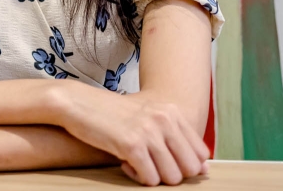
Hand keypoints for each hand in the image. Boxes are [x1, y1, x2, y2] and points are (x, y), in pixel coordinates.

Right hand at [54, 83, 209, 185]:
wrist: (78, 103)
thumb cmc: (112, 113)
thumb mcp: (148, 118)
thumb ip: (175, 138)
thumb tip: (204, 169)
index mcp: (172, 112)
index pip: (200, 154)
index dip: (185, 166)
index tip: (164, 162)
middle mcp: (165, 119)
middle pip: (190, 169)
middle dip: (171, 175)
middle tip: (150, 165)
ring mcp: (149, 131)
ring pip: (171, 178)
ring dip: (153, 177)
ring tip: (136, 163)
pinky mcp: (132, 144)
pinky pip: (149, 178)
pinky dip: (137, 177)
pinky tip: (124, 163)